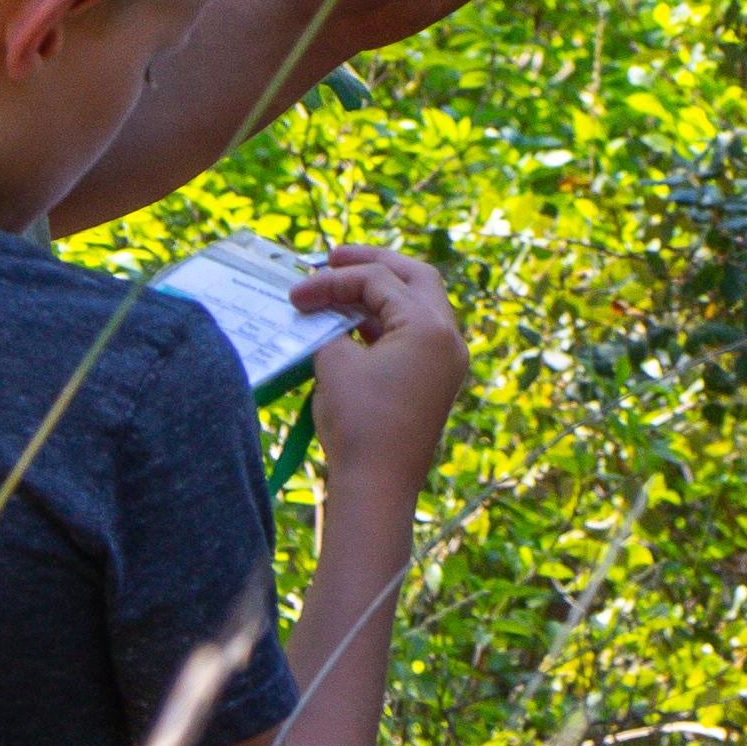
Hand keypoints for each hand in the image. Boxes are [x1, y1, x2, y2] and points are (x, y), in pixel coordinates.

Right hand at [295, 247, 469, 482]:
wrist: (377, 488)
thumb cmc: (358, 424)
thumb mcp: (334, 364)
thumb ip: (332, 327)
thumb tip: (328, 316)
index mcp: (431, 327)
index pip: (380, 280)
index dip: (333, 280)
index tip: (297, 293)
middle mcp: (449, 338)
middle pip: (415, 277)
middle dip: (374, 264)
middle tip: (334, 257)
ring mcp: (447, 361)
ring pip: (418, 305)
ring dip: (379, 294)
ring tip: (337, 289)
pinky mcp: (436, 381)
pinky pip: (414, 335)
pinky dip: (384, 323)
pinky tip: (350, 323)